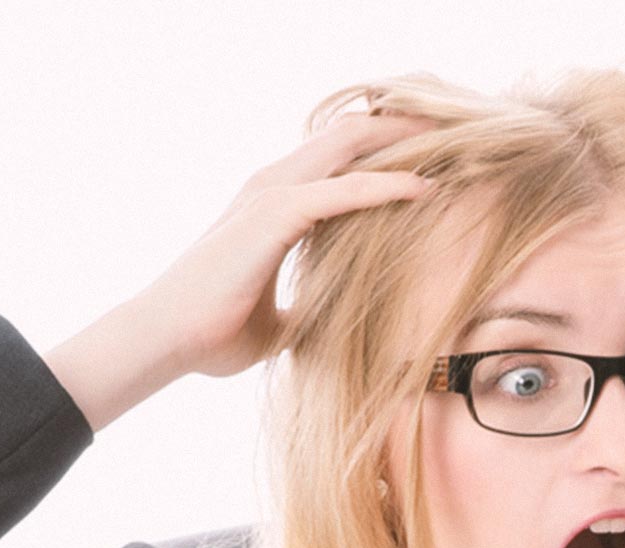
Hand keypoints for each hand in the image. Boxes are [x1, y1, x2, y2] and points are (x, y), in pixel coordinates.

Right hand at [136, 110, 442, 379]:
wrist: (170, 340)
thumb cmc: (215, 333)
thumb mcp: (277, 324)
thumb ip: (305, 312)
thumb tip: (328, 331)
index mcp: (277, 205)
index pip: (338, 162)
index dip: (383, 154)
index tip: (432, 160)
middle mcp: (274, 187)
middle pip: (348, 137)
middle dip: (400, 130)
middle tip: (454, 133)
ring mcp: (271, 195)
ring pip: (347, 149)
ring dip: (400, 144)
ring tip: (451, 143)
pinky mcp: (274, 216)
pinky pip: (341, 192)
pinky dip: (384, 187)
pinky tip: (423, 188)